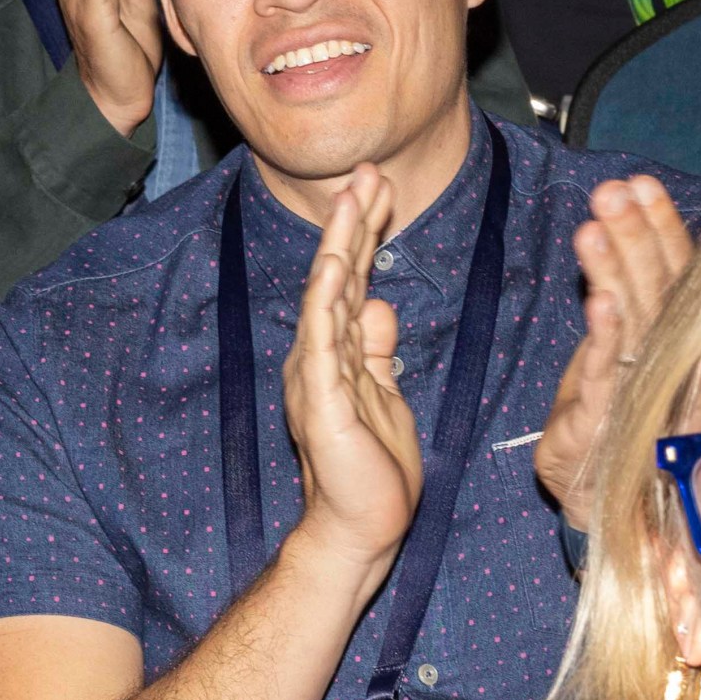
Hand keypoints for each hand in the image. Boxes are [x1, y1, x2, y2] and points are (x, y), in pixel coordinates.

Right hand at [281, 165, 421, 578]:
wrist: (360, 528)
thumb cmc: (371, 471)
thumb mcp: (384, 394)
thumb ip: (376, 350)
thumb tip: (380, 305)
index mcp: (336, 354)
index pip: (352, 282)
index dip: (364, 235)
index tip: (378, 189)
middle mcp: (319, 356)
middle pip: (337, 277)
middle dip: (352, 222)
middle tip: (366, 171)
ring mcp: (316, 375)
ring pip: (328, 296)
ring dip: (341, 244)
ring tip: (352, 197)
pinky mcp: (322, 400)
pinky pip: (323, 341)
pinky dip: (328, 300)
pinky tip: (335, 262)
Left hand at [535, 174, 691, 522]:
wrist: (590, 496)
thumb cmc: (606, 417)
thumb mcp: (612, 350)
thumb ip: (620, 299)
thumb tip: (621, 229)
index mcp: (670, 336)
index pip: (671, 271)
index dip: (658, 225)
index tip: (639, 182)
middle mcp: (665, 358)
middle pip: (655, 285)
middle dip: (635, 233)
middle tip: (614, 191)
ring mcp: (640, 389)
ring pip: (634, 319)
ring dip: (616, 267)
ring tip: (598, 221)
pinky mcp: (608, 422)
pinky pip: (608, 372)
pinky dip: (607, 334)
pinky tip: (599, 298)